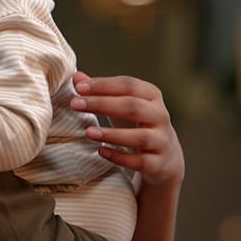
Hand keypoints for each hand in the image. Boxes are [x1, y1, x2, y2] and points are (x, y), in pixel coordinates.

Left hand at [70, 73, 184, 186]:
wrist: (165, 157)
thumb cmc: (136, 124)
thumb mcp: (122, 104)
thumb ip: (100, 91)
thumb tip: (76, 77)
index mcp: (151, 96)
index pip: (128, 85)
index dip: (103, 85)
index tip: (79, 87)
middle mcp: (160, 116)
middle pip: (133, 107)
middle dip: (102, 104)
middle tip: (75, 104)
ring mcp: (162, 141)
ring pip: (140, 137)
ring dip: (112, 134)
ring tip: (88, 132)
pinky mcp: (159, 164)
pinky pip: (140, 161)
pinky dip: (120, 157)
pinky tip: (101, 151)